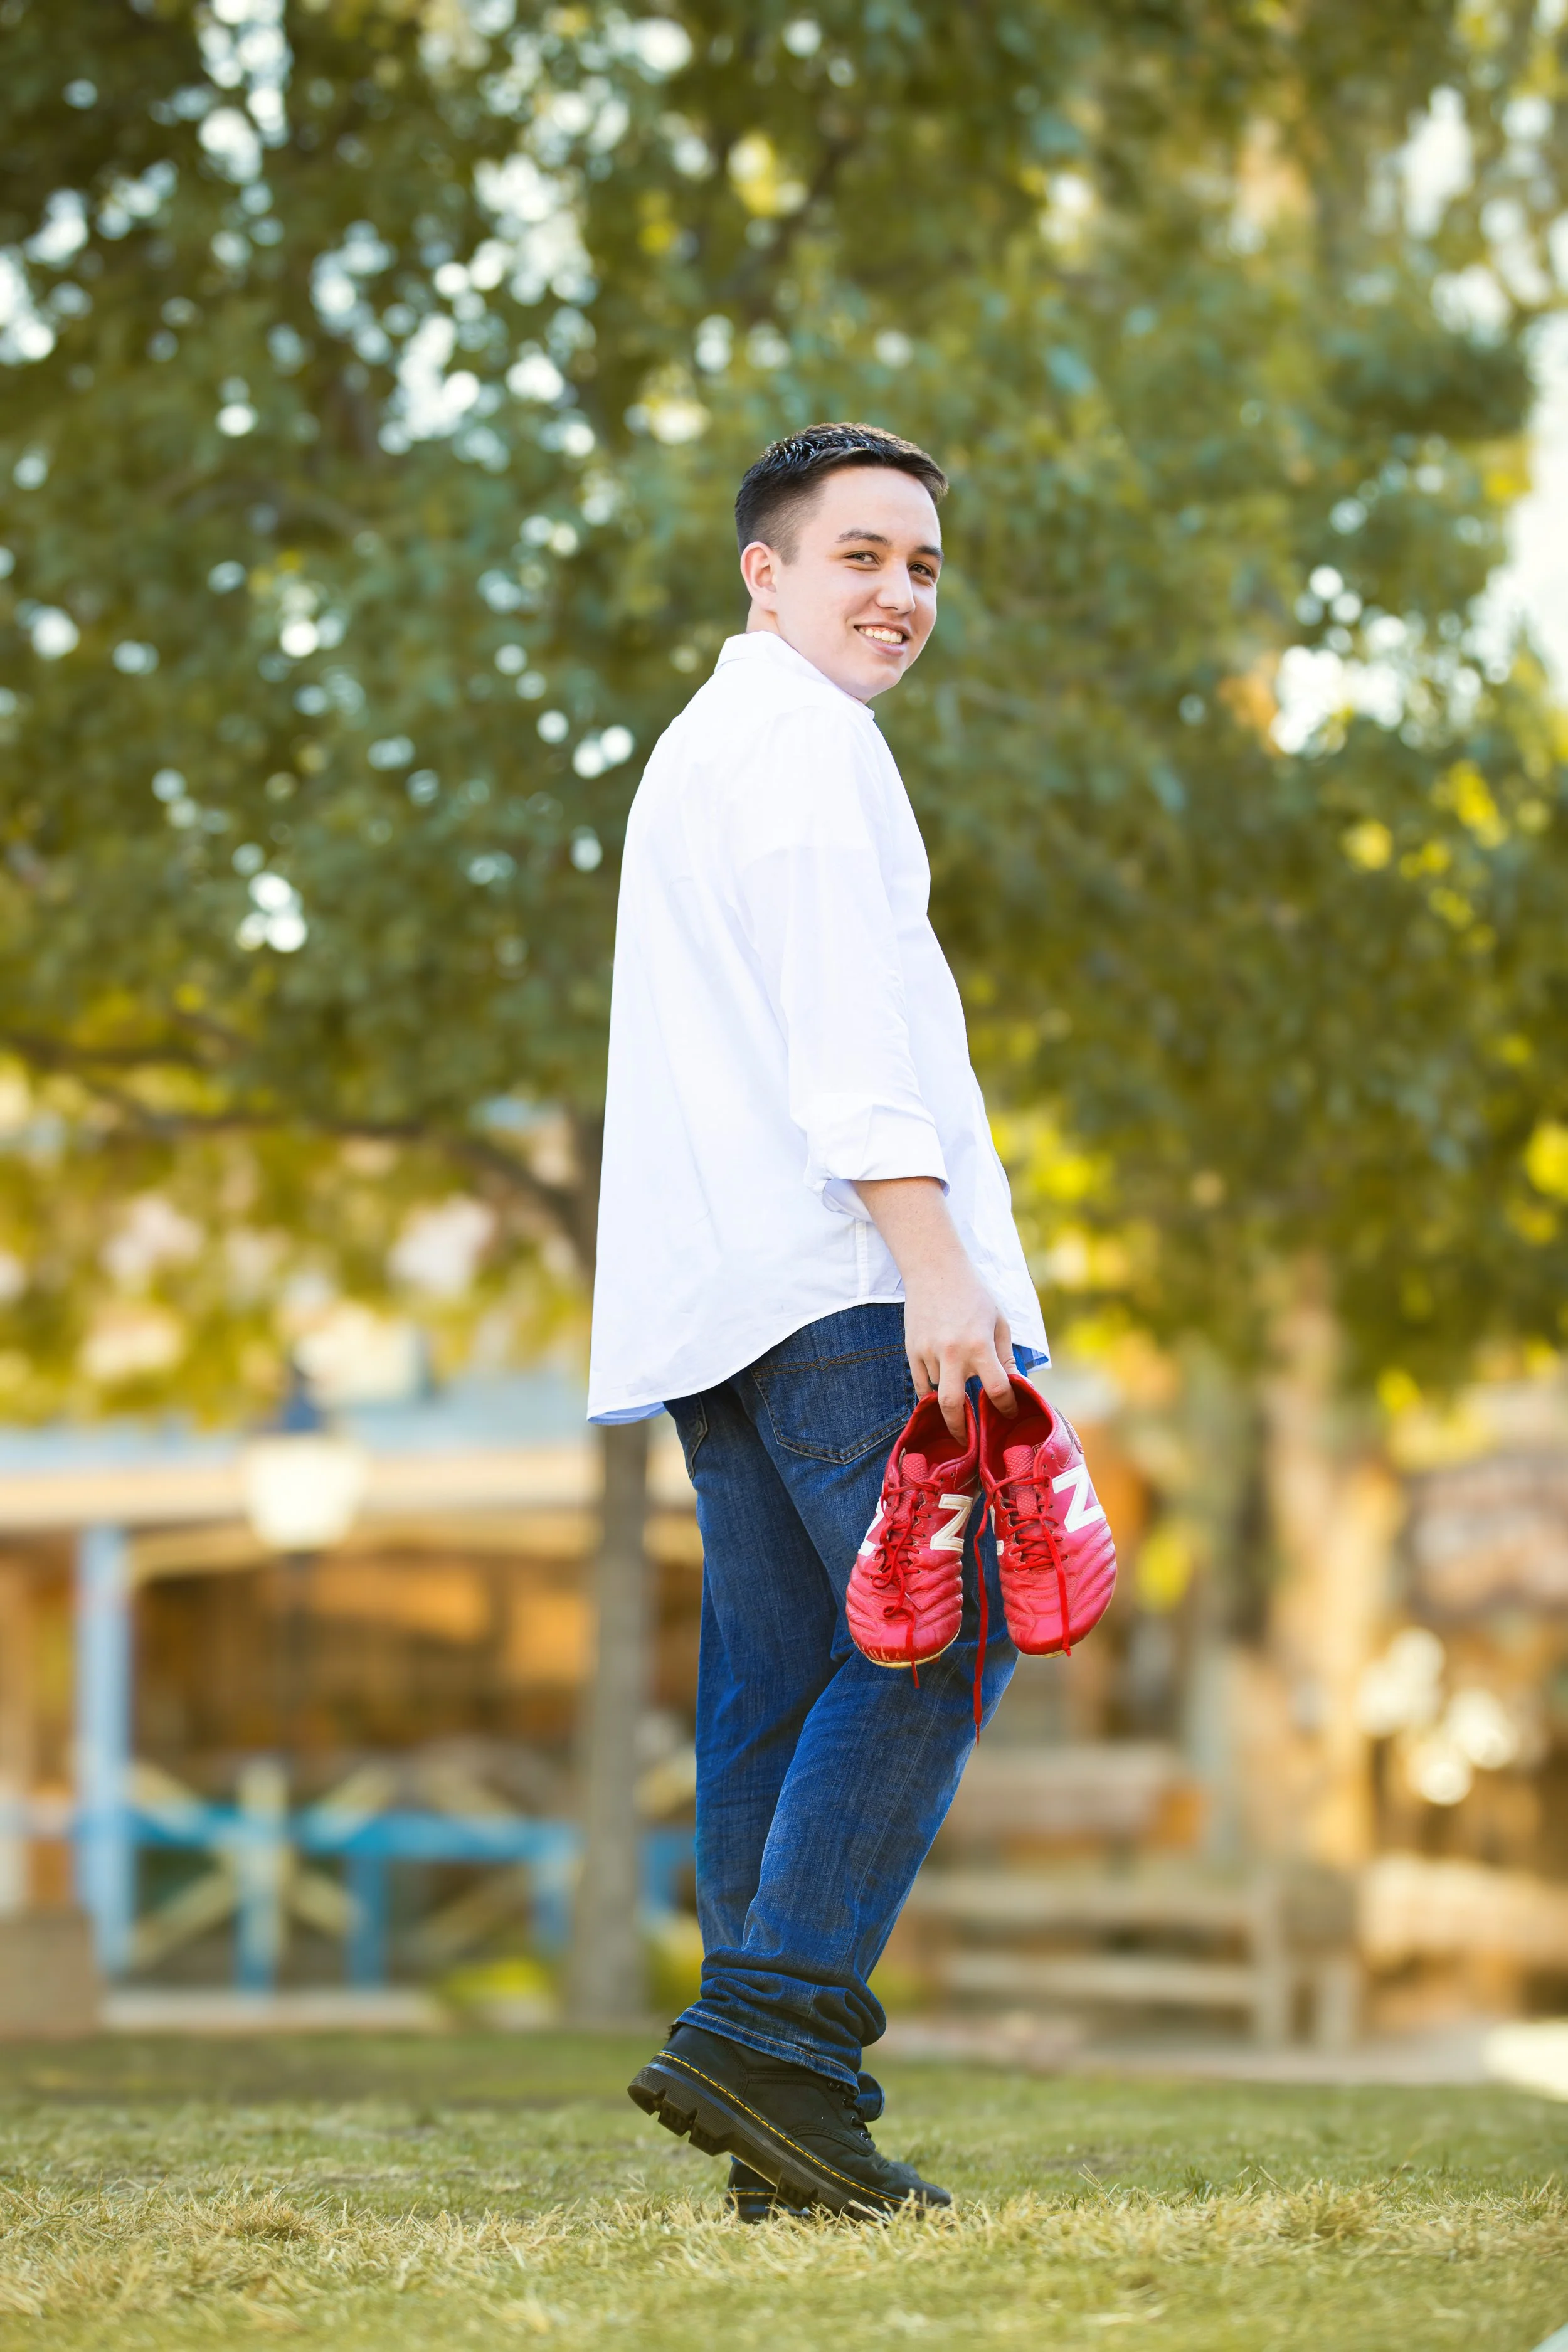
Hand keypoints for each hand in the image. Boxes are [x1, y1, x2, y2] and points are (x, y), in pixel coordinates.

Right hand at [852, 1176, 1017, 1443]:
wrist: (934, 1269)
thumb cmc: (973, 1294)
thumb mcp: (999, 1321)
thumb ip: (1006, 1356)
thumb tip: (1016, 1386)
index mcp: (980, 1345)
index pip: (997, 1389)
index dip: (1006, 1406)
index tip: (1007, 1413)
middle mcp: (953, 1352)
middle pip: (954, 1406)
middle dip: (961, 1429)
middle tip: (967, 1440)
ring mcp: (928, 1352)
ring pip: (937, 1393)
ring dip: (949, 1398)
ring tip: (958, 1398)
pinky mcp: (912, 1350)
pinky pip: (920, 1383)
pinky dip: (931, 1389)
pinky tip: (941, 1385)